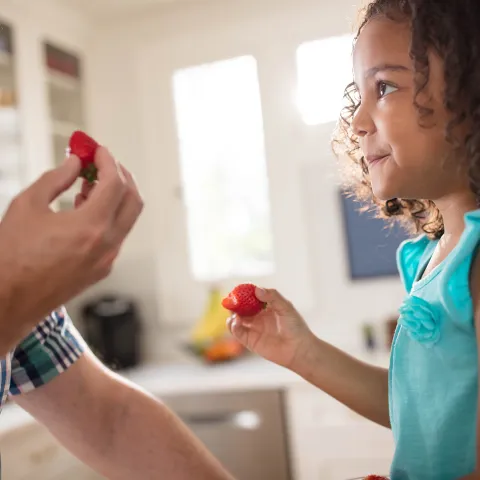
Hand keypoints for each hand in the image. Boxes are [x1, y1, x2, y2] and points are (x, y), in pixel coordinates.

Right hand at [0, 147, 142, 352]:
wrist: (9, 300)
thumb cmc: (12, 254)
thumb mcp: (27, 205)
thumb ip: (56, 178)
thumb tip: (76, 162)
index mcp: (90, 227)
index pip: (115, 184)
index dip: (108, 162)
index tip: (99, 150)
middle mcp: (107, 245)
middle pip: (134, 200)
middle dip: (122, 176)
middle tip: (104, 164)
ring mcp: (108, 260)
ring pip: (127, 219)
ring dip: (116, 196)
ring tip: (89, 183)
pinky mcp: (103, 269)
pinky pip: (115, 235)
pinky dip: (108, 216)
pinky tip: (85, 208)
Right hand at [227, 287, 313, 368]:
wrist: (298, 349)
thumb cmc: (296, 327)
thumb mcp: (286, 307)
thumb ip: (273, 297)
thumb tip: (257, 290)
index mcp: (266, 307)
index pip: (251, 297)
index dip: (244, 293)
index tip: (238, 290)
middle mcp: (258, 317)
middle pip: (241, 307)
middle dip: (234, 303)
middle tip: (230, 300)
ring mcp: (253, 328)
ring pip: (236, 319)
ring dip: (232, 315)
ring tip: (235, 314)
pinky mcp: (250, 341)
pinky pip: (237, 332)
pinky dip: (233, 326)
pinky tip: (236, 322)